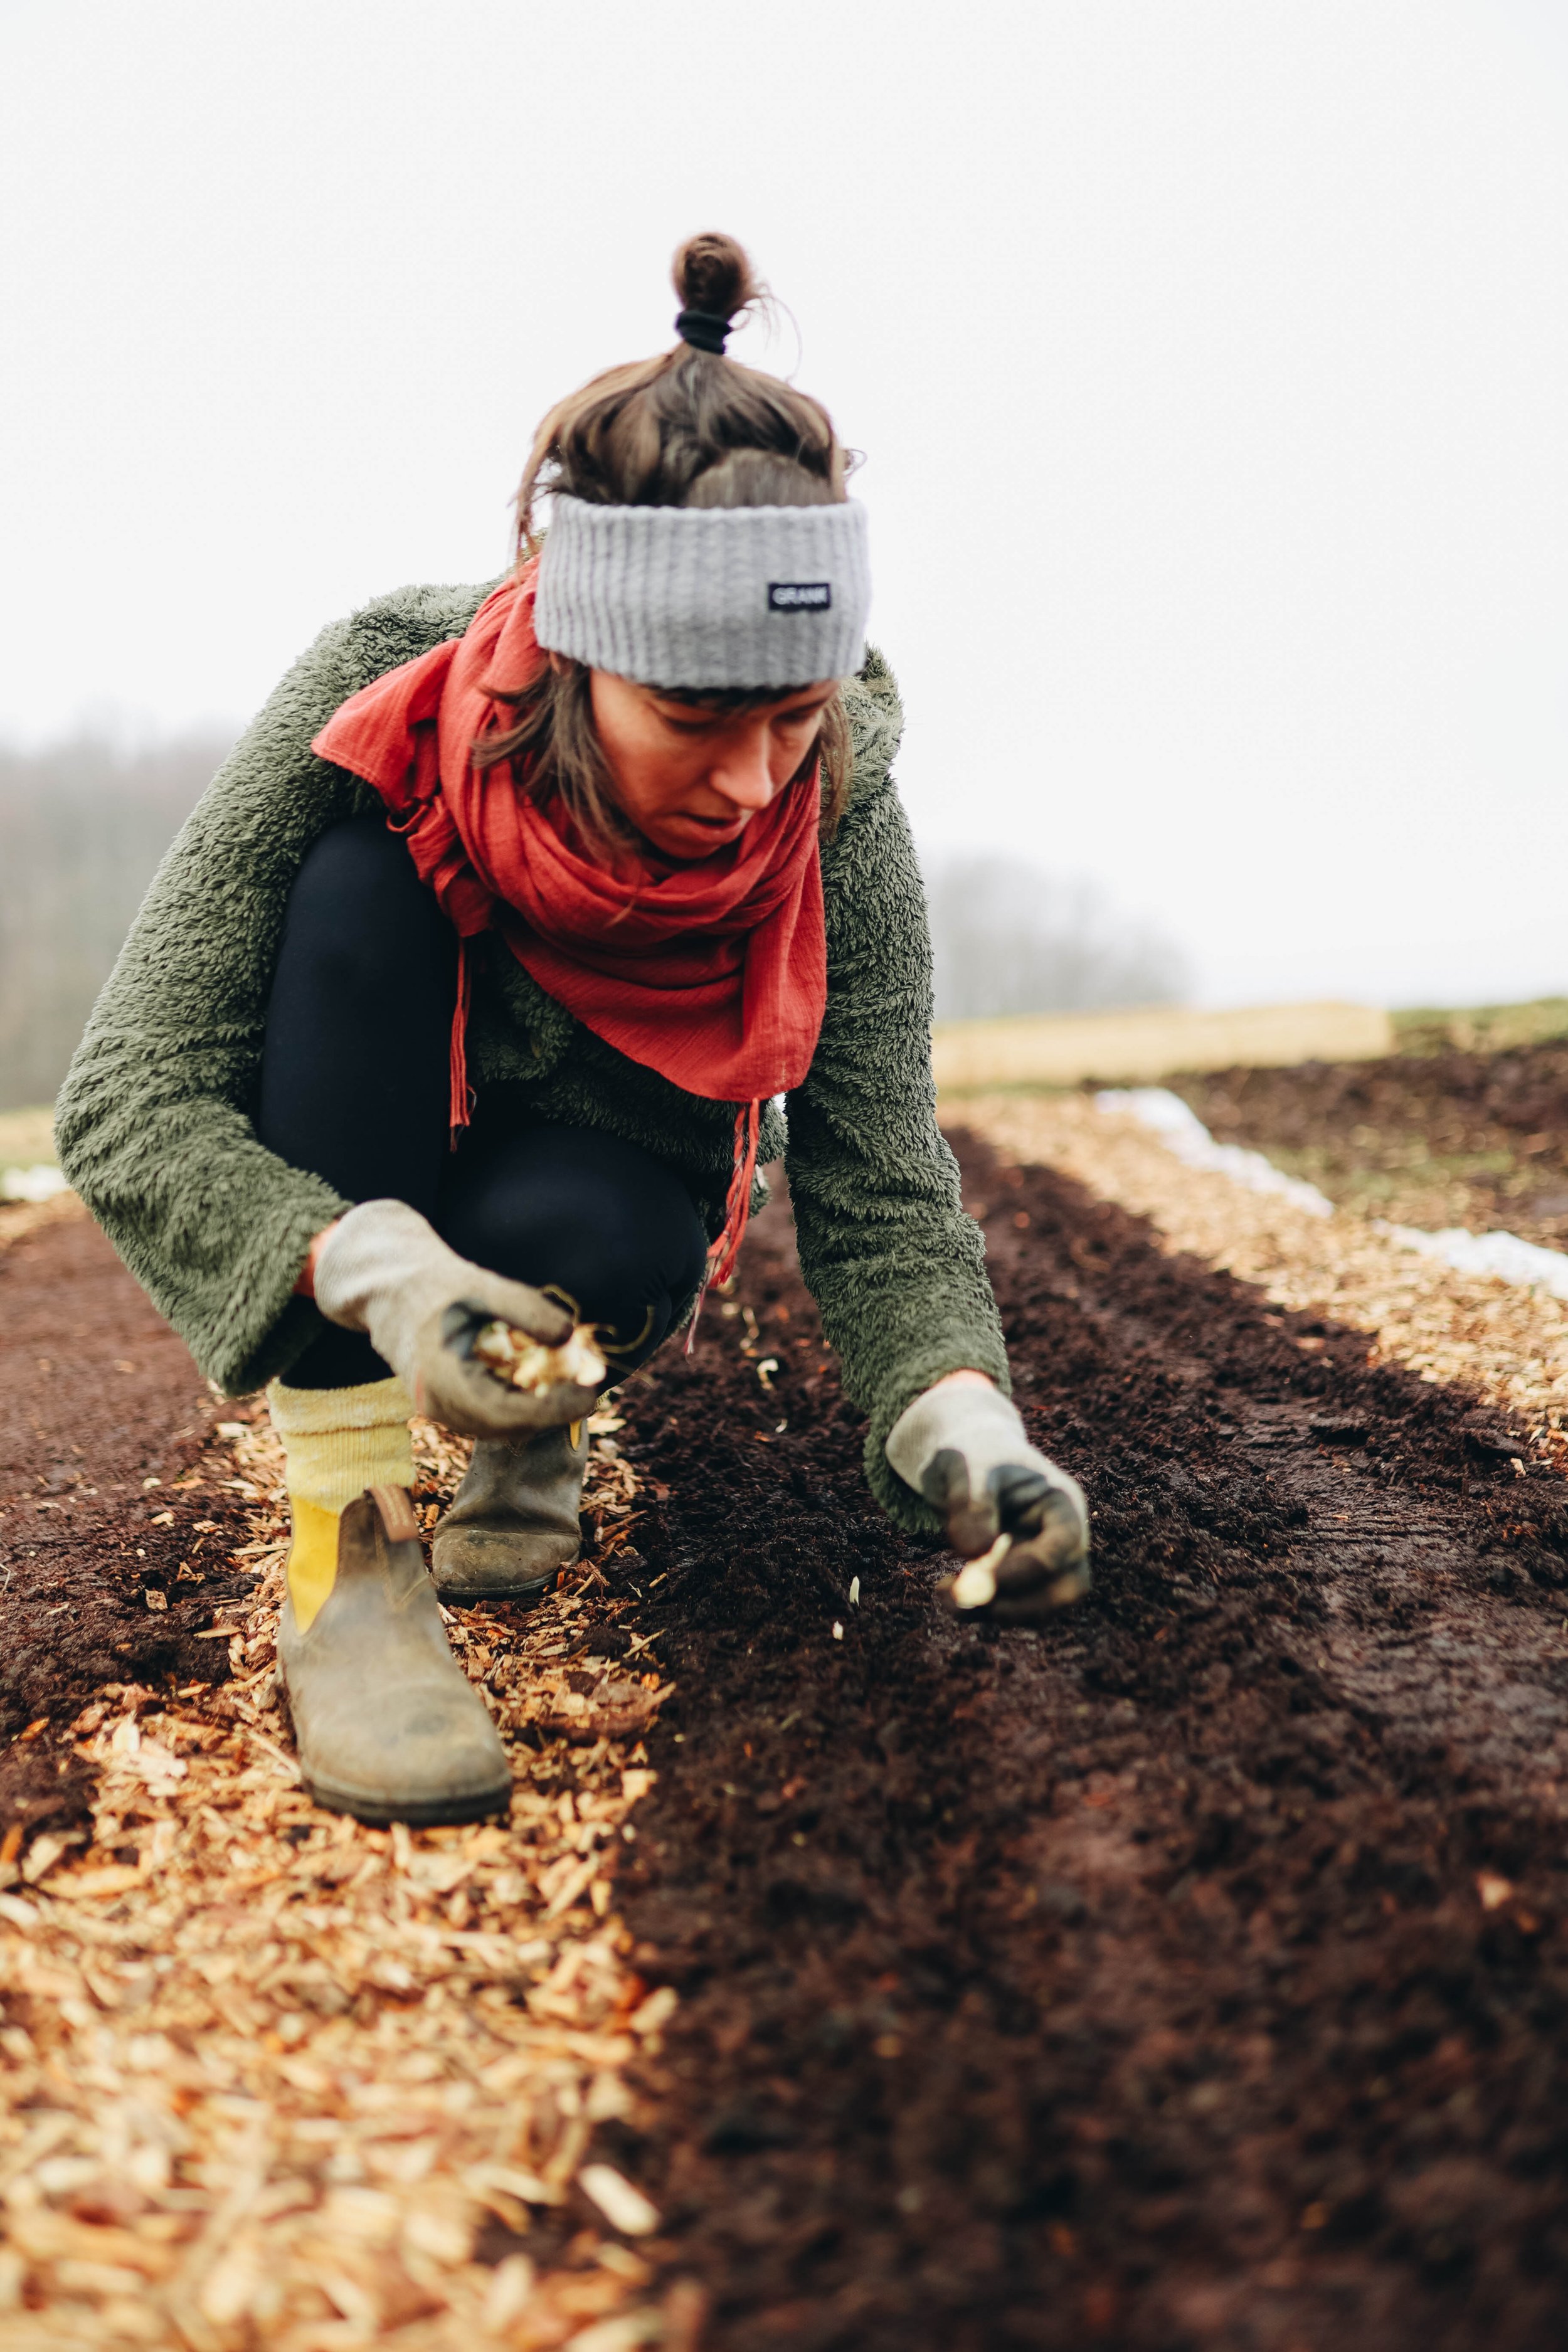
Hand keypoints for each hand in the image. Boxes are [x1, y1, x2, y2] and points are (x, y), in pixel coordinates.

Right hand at [311, 1200, 600, 1438]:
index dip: (554, 1409)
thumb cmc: (438, 1285)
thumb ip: (527, 1310)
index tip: (590, 1394)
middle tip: (588, 1387)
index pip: (508, 1413)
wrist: (391, 1291)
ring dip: (538, 1413)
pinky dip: (520, 1408)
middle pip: (508, 1428)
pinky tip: (541, 1384)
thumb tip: (570, 1337)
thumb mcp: (484, 1287)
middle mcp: (437, 1404)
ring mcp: (439, 1411)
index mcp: (443, 1377)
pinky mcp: (445, 1407)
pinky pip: (489, 1420)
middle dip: (553, 1413)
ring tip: (570, 1385)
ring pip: (500, 1429)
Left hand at [886, 1377, 1088, 1621]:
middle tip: (969, 1602)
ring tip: (944, 1594)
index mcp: (1062, 1503)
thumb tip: (976, 1552)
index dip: (1028, 1569)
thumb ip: (971, 1506)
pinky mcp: (1023, 1579)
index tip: (982, 1577)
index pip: (1063, 1546)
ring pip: (1041, 1608)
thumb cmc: (971, 1455)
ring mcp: (1047, 1563)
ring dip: (995, 1612)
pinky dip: (982, 1609)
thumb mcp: (966, 1468)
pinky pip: (1014, 1608)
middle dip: (1022, 1604)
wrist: (965, 1460)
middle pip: (1068, 1588)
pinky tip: (946, 1592)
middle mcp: (1064, 1538)